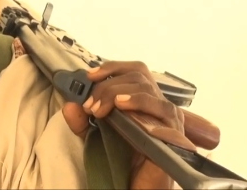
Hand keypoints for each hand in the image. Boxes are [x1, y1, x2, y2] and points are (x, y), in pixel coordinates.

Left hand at [62, 61, 183, 189]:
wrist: (137, 184)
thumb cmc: (122, 157)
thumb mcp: (95, 135)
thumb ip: (81, 119)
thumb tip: (70, 104)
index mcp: (145, 100)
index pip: (136, 70)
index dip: (113, 67)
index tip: (90, 75)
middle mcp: (160, 106)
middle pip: (138, 79)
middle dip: (108, 87)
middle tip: (91, 106)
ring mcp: (170, 120)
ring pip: (149, 93)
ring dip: (122, 95)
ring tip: (103, 108)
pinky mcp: (176, 136)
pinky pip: (164, 116)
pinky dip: (142, 107)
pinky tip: (125, 110)